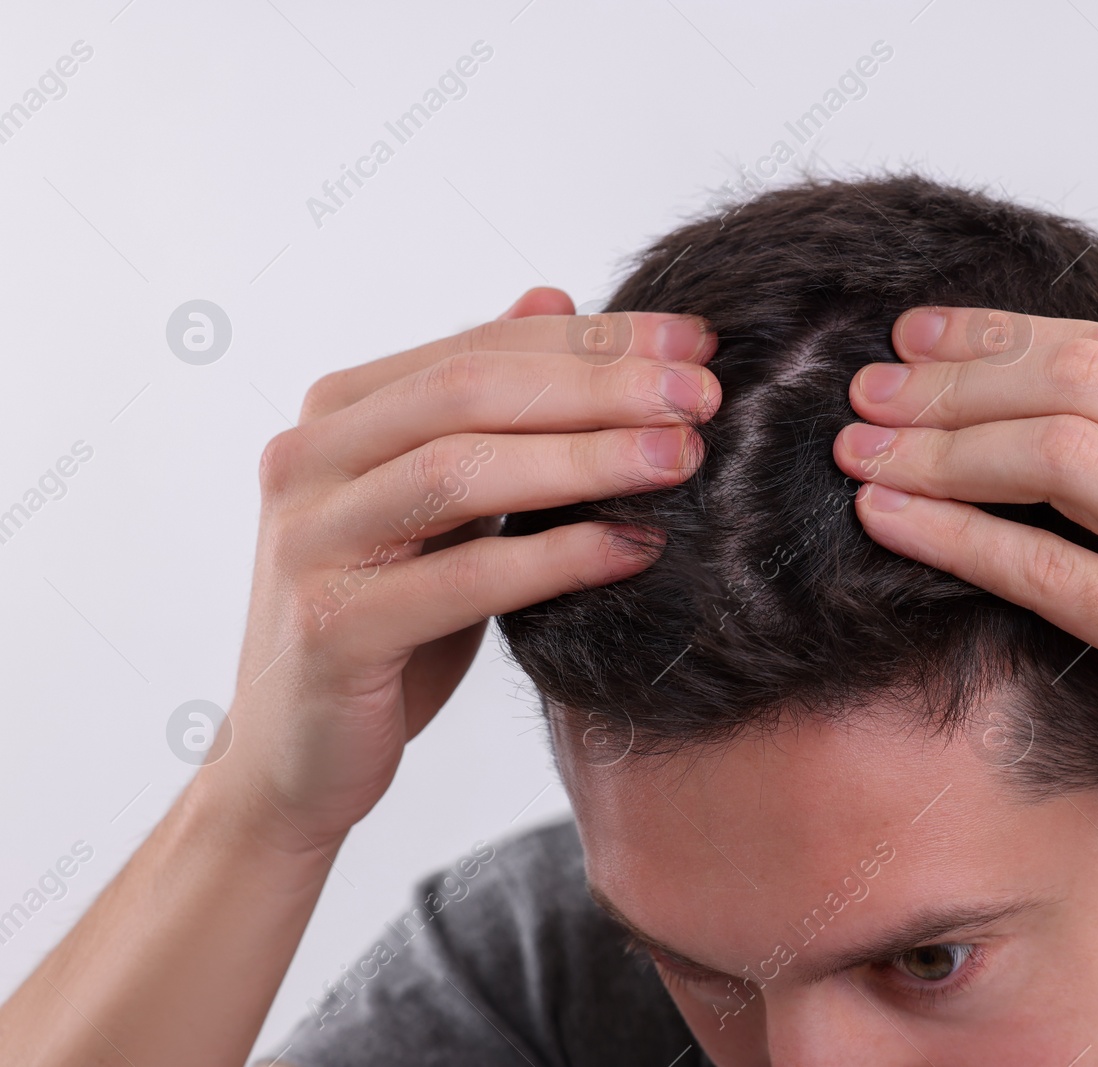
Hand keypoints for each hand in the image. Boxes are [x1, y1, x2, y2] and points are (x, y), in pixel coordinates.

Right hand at [208, 287, 718, 854]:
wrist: (296, 757)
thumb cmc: (386, 621)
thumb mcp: (441, 503)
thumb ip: (485, 407)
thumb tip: (558, 293)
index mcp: (338, 412)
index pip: (482, 346)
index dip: (595, 336)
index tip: (698, 340)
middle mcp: (307, 459)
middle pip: (472, 391)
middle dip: (601, 385)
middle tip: (704, 393)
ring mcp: (311, 541)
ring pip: (462, 471)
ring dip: (588, 458)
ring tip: (683, 458)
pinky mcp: (334, 627)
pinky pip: (465, 578)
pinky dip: (559, 558)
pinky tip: (635, 547)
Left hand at [832, 307, 1097, 885]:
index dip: (1009, 333)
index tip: (928, 334)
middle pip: (1078, 385)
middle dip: (953, 377)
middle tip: (868, 381)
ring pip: (1057, 461)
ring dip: (937, 446)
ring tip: (858, 447)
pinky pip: (1053, 575)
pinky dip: (956, 536)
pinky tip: (887, 519)